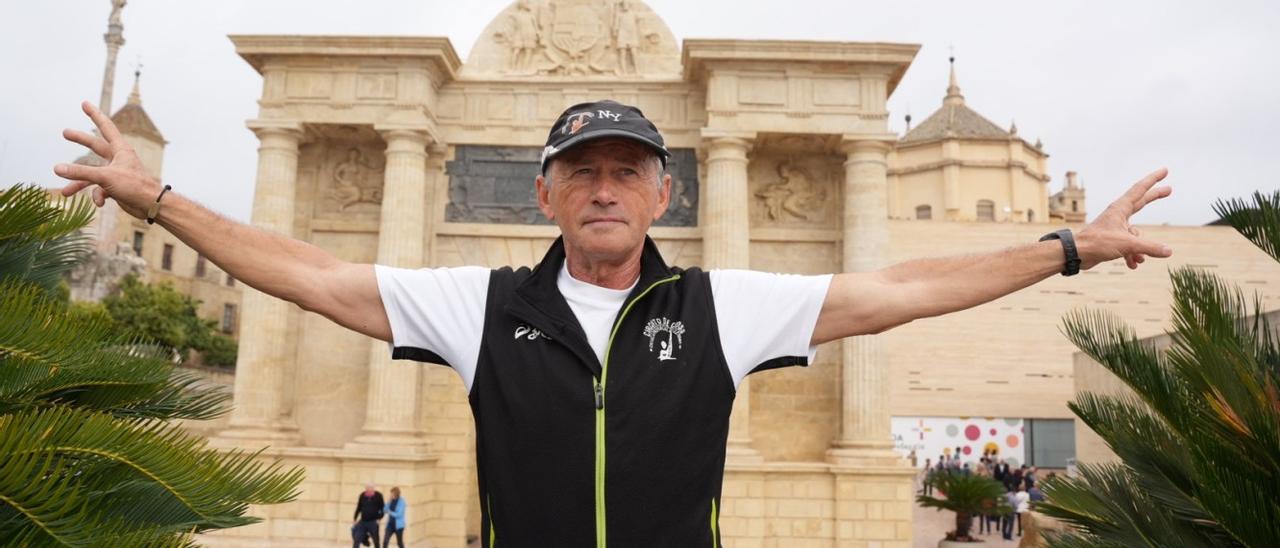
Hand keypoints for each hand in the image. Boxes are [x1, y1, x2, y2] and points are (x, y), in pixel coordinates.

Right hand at [53, 101, 163, 218]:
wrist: (151, 206)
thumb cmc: (134, 186)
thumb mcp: (104, 177)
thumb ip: (80, 172)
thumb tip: (57, 168)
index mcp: (120, 149)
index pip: (106, 127)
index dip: (95, 114)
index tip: (85, 103)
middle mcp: (118, 159)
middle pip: (95, 145)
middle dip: (81, 140)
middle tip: (65, 133)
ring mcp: (116, 173)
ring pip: (92, 174)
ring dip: (79, 183)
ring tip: (65, 192)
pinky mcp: (116, 187)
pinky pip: (99, 189)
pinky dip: (97, 196)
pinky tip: (100, 203)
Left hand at [1076, 168, 1173, 270]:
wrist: (1077, 254)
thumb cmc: (1097, 243)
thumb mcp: (1127, 244)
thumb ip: (1149, 247)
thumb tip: (1168, 251)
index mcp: (1120, 208)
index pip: (1140, 189)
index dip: (1153, 179)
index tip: (1165, 170)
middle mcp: (1118, 215)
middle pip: (1141, 202)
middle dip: (1155, 197)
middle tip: (1170, 189)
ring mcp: (1115, 227)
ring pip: (1136, 234)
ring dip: (1140, 248)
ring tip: (1140, 259)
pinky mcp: (1111, 239)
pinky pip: (1128, 245)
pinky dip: (1131, 255)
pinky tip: (1132, 265)